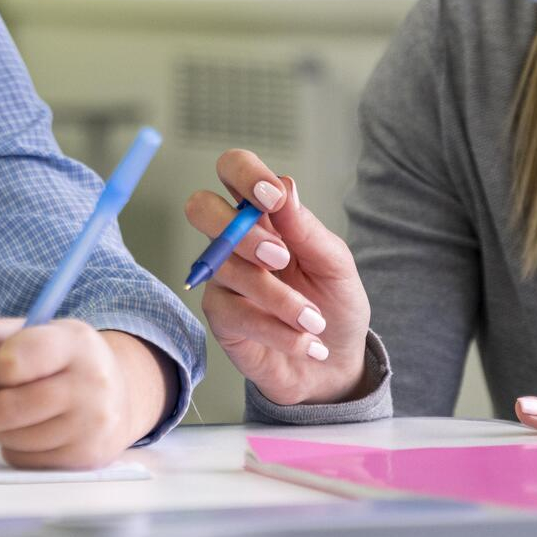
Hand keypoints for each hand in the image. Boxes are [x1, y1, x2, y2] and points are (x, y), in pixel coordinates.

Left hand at [0, 318, 155, 469]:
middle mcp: (92, 381)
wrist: (116, 395)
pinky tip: (30, 433)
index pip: (15, 360)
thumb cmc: (55, 361)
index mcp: (74, 342)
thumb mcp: (20, 334)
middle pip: (8, 407)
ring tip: (13, 414)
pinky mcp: (87, 456)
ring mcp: (93, 423)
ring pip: (13, 438)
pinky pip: (24, 461)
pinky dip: (15, 450)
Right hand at [184, 149, 371, 407]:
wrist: (335, 365)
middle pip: (201, 207)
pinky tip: (305, 343)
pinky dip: (277, 330)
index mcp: (265, 215)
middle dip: (241, 231)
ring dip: (279, 298)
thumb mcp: (336, 266)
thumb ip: (307, 229)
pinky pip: (236, 314)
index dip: (245, 174)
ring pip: (227, 269)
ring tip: (314, 321)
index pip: (234, 170)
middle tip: (280, 257)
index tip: (272, 197)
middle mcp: (236, 241)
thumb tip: (285, 187)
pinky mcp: (220, 317)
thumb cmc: (335, 306)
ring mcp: (223, 278)